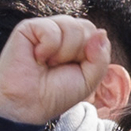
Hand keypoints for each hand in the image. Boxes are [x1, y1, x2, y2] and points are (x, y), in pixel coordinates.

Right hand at [0, 15, 113, 129]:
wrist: (29, 105)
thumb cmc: (56, 94)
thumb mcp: (89, 80)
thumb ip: (101, 57)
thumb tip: (101, 32)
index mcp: (77, 43)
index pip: (95, 33)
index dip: (91, 54)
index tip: (75, 71)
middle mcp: (62, 33)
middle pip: (86, 27)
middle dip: (78, 53)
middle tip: (59, 68)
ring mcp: (45, 29)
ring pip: (71, 26)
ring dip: (63, 52)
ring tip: (48, 64)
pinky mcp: (28, 28)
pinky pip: (51, 29)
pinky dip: (48, 48)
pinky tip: (37, 58)